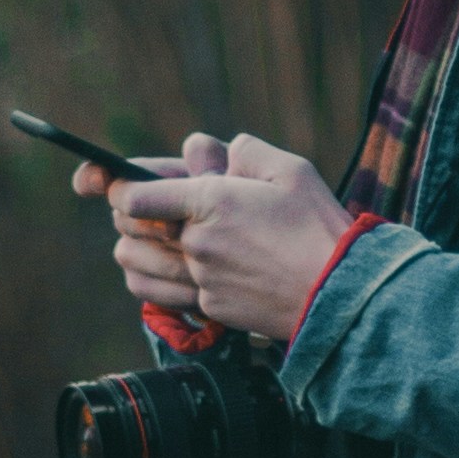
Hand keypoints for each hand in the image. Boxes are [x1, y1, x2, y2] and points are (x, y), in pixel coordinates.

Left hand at [83, 127, 347, 340]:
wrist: (340, 293)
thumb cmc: (320, 227)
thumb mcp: (291, 171)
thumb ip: (246, 152)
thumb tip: (216, 150)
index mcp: (211, 201)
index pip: (134, 195)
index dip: (118, 185)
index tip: (119, 183)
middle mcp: (197, 242)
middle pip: (127, 226)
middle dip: (126, 211)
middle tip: (142, 205)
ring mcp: (200, 279)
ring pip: (133, 262)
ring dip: (133, 245)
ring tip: (150, 237)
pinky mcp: (209, 307)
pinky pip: (158, 293)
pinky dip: (153, 278)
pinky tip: (166, 268)